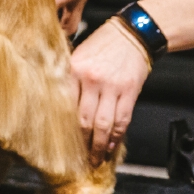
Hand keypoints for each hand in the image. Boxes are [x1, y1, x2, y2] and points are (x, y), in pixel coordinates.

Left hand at [70, 20, 150, 164]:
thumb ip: (70, 80)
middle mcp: (91, 80)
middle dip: (81, 143)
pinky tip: (112, 147)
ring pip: (103, 125)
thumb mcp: (79, 56)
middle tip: (79, 159)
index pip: (65, 106)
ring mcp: (112, 87)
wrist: (132, 33)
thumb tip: (62, 109)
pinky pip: (122, 120)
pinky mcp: (129, 91)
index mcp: (74, 70)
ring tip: (96, 159)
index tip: (61, 144)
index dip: (64, 129)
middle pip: (83, 120)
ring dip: (99, 146)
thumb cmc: (103, 44)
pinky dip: (116, 137)